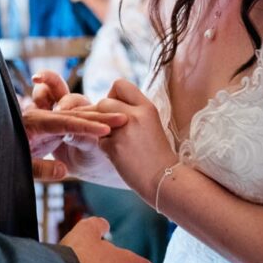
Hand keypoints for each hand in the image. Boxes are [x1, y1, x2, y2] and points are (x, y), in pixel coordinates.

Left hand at [27, 72, 124, 183]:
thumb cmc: (2, 158)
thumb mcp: (20, 166)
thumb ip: (41, 168)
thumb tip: (63, 170)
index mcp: (33, 122)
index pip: (64, 122)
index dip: (85, 126)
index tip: (105, 129)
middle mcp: (42, 116)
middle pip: (75, 114)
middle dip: (100, 116)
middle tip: (124, 118)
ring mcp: (48, 120)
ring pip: (78, 116)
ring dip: (100, 117)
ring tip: (124, 119)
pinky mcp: (52, 126)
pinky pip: (75, 123)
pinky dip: (92, 124)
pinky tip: (110, 126)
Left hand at [92, 79, 180, 198]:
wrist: (165, 178)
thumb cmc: (158, 154)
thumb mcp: (152, 124)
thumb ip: (134, 112)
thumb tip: (112, 103)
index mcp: (147, 107)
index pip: (120, 84)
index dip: (113, 95)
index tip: (118, 109)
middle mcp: (136, 115)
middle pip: (104, 101)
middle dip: (103, 115)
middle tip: (113, 130)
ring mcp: (124, 130)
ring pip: (98, 121)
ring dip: (103, 131)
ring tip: (119, 143)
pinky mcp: (115, 146)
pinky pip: (99, 141)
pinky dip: (106, 148)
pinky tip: (120, 156)